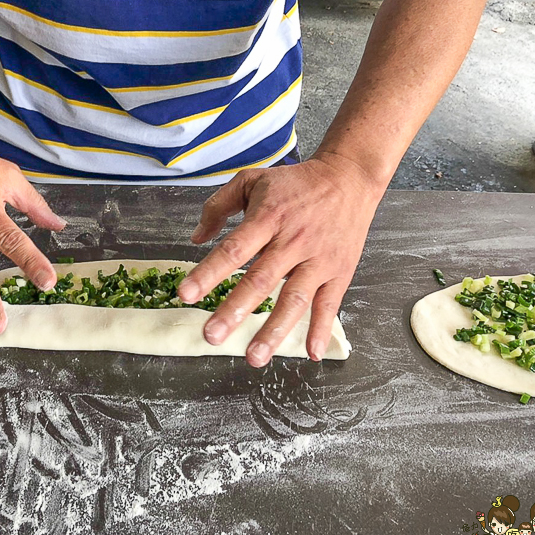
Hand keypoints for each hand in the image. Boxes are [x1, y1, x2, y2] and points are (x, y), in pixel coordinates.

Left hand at [176, 153, 383, 365]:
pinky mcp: (339, 271)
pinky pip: (329, 304)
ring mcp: (317, 259)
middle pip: (260, 280)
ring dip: (273, 330)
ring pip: (294, 299)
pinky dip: (320, 329)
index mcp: (268, 217)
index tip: (186, 294)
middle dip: (234, 311)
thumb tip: (196, 238)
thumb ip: (218, 206)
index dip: (208, 273)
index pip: (234, 249)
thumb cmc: (296, 182)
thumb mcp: (252, 180)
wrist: (348, 177)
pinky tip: (309, 352)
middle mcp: (292, 241)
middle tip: (211, 336)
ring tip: (254, 357)